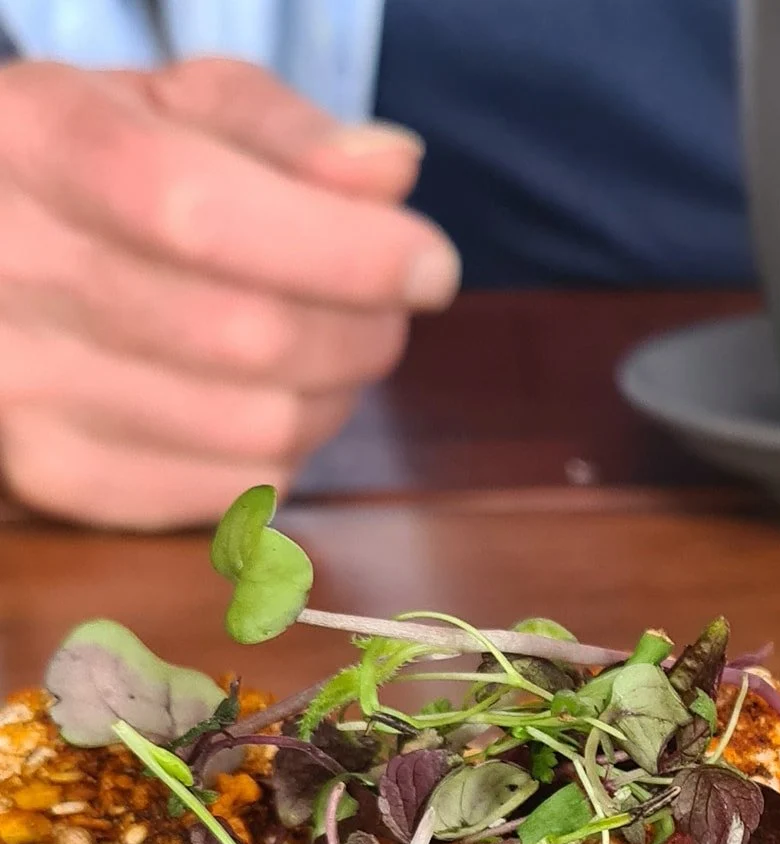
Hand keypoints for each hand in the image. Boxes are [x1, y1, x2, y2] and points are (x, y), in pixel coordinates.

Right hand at [0, 57, 460, 529]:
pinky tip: (259, 397)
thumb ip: (281, 131)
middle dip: (363, 325)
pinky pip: (241, 487)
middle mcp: (12, 273)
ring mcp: (29, 391)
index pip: (201, 213)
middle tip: (383, 305)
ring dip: (334, 393)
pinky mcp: (65, 481)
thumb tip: (390, 172)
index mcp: (37, 148)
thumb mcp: (165, 111)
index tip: (429, 264)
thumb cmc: (88, 176)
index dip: (344, 251)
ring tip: (322, 345)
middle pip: (252, 335)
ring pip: (263, 426)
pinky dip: (285, 449)